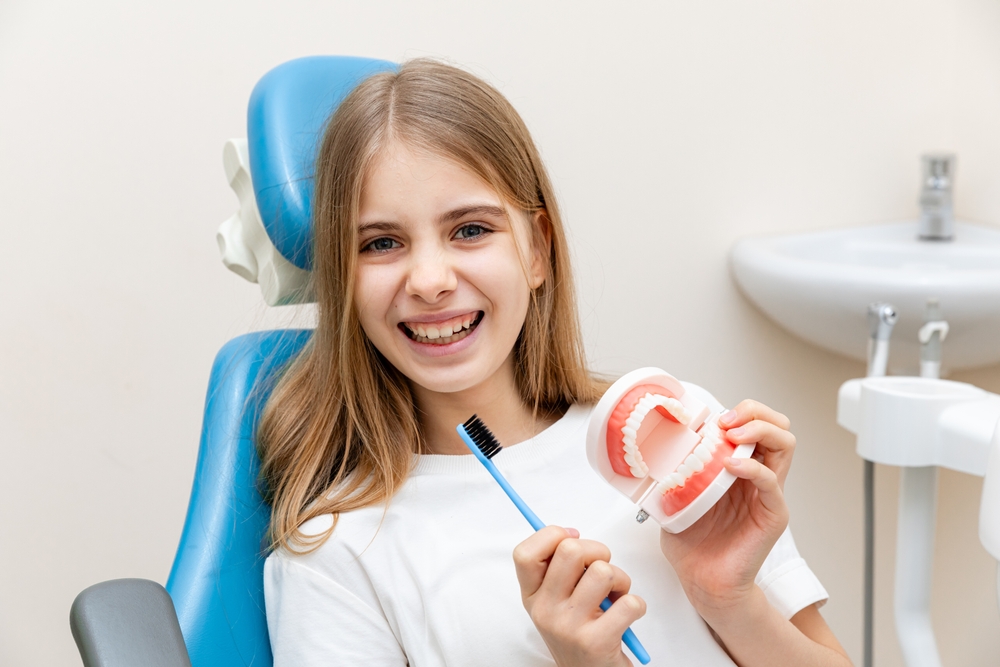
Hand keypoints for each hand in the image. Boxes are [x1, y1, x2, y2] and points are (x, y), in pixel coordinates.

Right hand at [513, 526, 645, 666]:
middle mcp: (545, 611)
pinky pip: (629, 602)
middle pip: (570, 550)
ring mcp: (568, 627)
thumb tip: (571, 534)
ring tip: (615, 596)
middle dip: (597, 551)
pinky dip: (636, 605)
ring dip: (620, 579)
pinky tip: (627, 616)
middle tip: (601, 570)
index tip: (572, 538)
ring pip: (604, 572)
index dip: (551, 535)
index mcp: (532, 596)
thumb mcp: (556, 601)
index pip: (525, 553)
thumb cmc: (578, 633)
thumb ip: (558, 568)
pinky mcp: (596, 642)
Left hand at [659, 399, 793, 613]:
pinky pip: (772, 482)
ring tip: (733, 434)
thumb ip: (670, 471)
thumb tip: (645, 449)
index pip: (754, 424)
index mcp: (737, 467)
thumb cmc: (691, 542)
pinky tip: (732, 466)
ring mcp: (768, 493)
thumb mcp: (673, 496)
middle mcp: (758, 475)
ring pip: (785, 445)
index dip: (740, 412)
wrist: (702, 580)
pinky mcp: (772, 513)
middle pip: (777, 427)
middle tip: (727, 420)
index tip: (713, 416)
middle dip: (755, 413)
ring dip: (760, 430)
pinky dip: (753, 468)